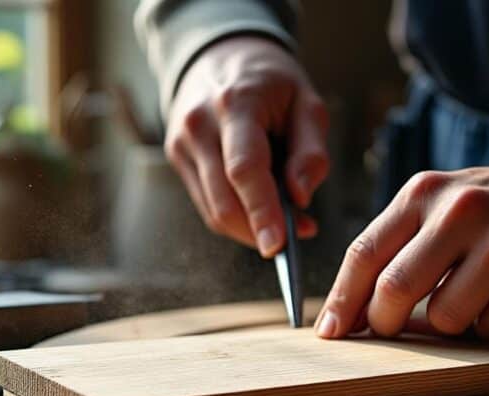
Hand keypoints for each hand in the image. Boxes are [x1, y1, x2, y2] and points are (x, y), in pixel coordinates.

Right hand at [165, 36, 329, 256]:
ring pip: (213, 210)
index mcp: (235, 103)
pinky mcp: (177, 157)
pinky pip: (207, 203)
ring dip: (248, 229)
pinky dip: (236, 217)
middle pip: (224, 200)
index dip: (261, 212)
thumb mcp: (307, 102)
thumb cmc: (270, 83)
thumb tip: (300, 198)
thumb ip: (311, 151)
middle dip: (257, 231)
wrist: (219, 55)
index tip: (279, 246)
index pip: (245, 169)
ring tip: (282, 224)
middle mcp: (199, 125)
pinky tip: (259, 211)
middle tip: (292, 240)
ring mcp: (181, 143)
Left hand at [316, 140, 488, 338]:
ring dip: (447, 324)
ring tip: (470, 296)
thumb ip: (400, 246)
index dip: (341, 300)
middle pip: (393, 290)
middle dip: (383, 323)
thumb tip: (352, 312)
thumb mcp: (444, 204)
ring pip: (442, 318)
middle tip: (390, 332)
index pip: (364, 253)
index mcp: (424, 193)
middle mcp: (460, 211)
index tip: (328, 333)